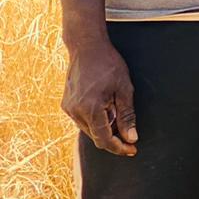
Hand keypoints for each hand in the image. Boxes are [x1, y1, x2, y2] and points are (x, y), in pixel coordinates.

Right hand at [63, 37, 137, 155]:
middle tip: (130, 139)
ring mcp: (68, 108)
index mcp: (90, 109)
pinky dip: (95, 121)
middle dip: (114, 140)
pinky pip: (83, 120)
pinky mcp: (67, 104)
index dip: (119, 147)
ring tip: (119, 119)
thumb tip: (131, 137)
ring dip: (104, 130)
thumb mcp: (125, 89)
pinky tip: (107, 111)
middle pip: (96, 136)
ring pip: (89, 129)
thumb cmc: (108, 65)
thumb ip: (127, 116)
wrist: (87, 47)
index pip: (104, 139)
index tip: (132, 150)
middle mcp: (75, 111)